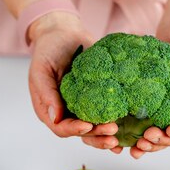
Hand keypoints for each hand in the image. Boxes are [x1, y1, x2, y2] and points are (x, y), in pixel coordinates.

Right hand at [28, 12, 120, 150]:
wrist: (65, 34)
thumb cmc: (48, 51)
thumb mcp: (41, 70)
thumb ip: (46, 94)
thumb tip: (56, 118)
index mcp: (50, 110)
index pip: (61, 128)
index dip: (74, 130)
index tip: (87, 126)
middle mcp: (68, 112)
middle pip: (82, 133)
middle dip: (97, 135)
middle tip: (112, 130)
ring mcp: (84, 107)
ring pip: (96, 128)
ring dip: (107, 133)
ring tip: (119, 132)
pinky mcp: (99, 98)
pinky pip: (108, 112)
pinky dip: (117, 121)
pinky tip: (128, 124)